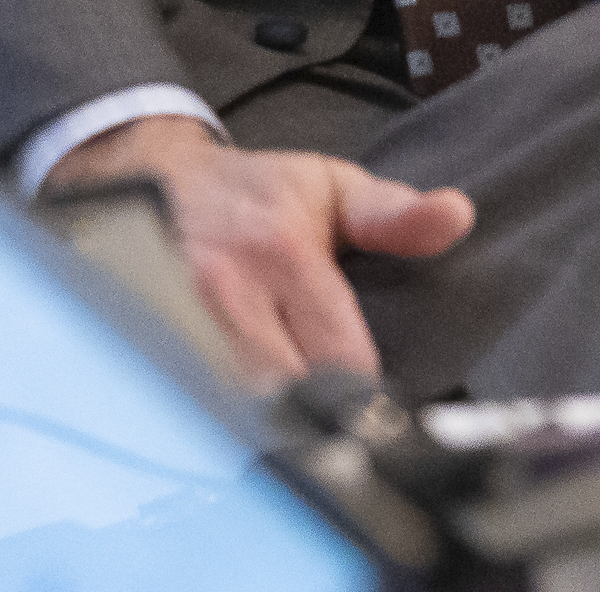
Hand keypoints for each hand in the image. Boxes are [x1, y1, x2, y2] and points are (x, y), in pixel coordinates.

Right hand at [42, 115, 472, 386]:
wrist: (150, 174)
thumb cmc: (252, 193)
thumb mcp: (332, 187)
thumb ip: (395, 214)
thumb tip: (458, 217)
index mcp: (283, 253)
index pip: (339, 361)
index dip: (364, 395)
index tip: (374, 405)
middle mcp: (223, 292)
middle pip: (282, 398)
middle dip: (313, 418)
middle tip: (333, 422)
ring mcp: (173, 320)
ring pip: (233, 411)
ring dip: (265, 424)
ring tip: (289, 422)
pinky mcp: (141, 340)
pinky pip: (187, 405)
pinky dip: (217, 418)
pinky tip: (237, 414)